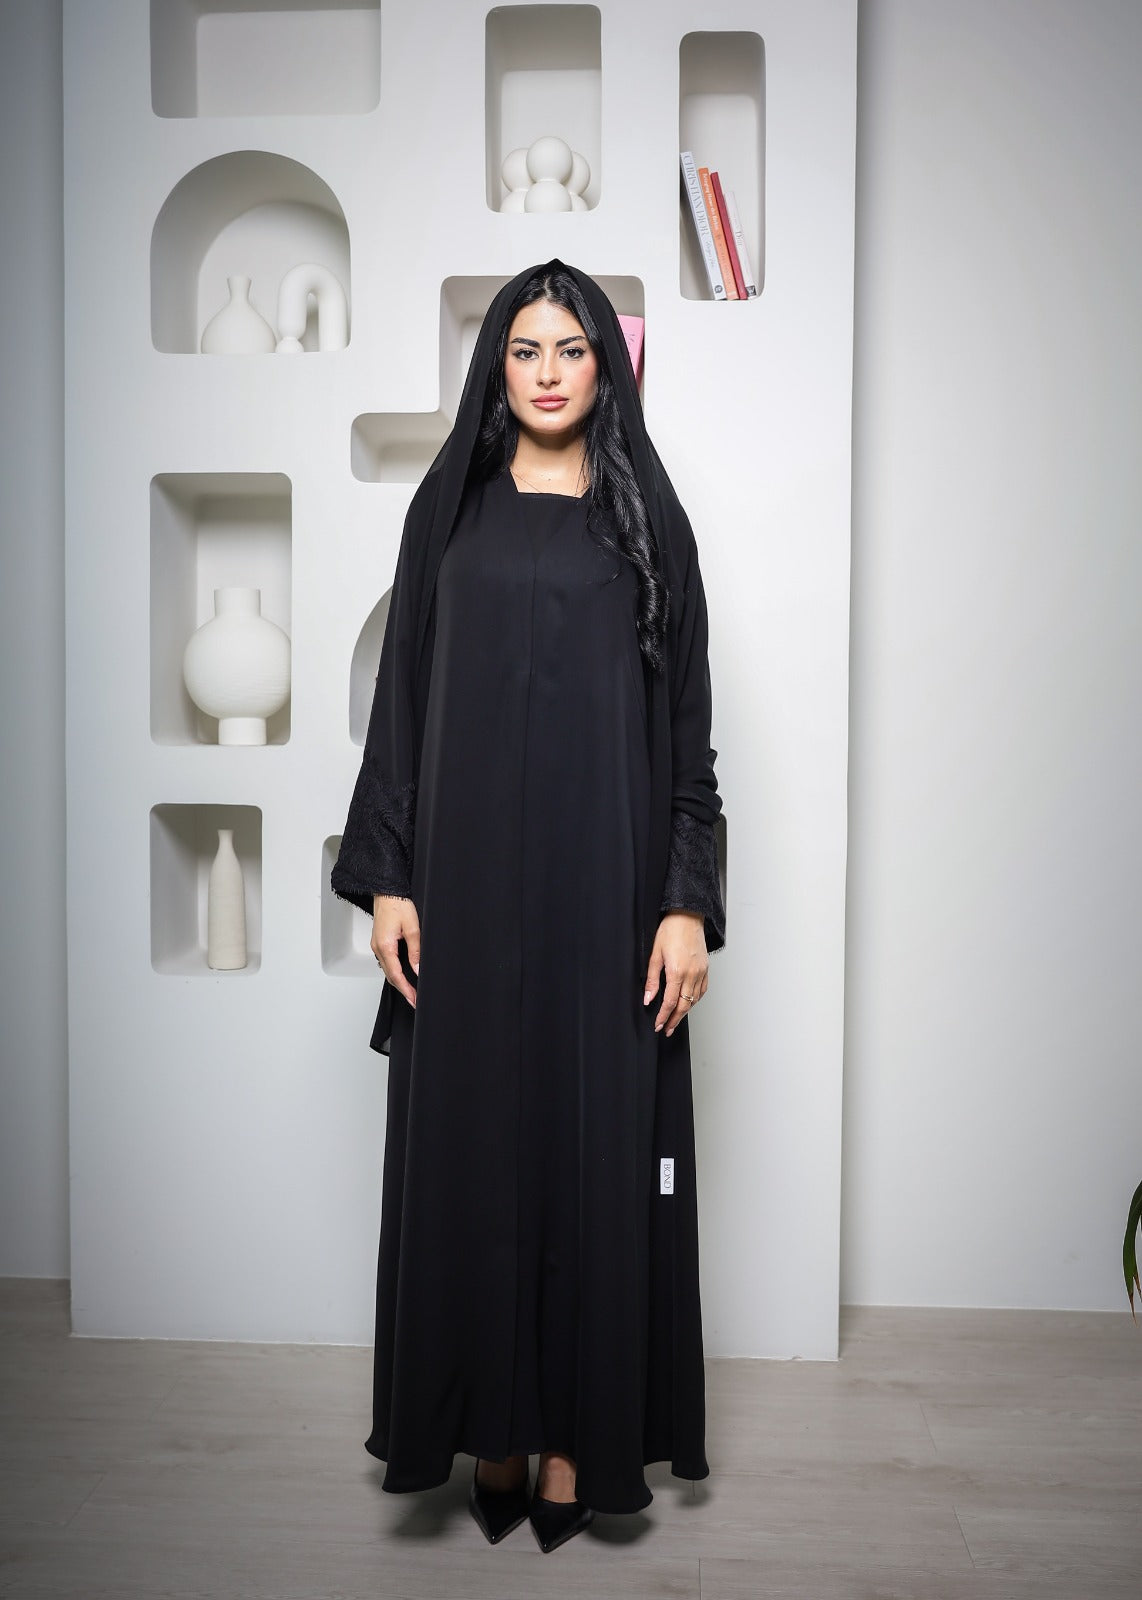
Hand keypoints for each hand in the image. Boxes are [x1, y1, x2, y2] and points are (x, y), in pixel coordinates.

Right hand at [372, 894, 419, 1008]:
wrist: (387, 892)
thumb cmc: (398, 905)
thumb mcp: (413, 928)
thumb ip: (415, 951)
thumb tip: (417, 969)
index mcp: (385, 946)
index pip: (396, 974)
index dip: (406, 989)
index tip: (414, 999)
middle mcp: (378, 948)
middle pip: (390, 975)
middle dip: (403, 989)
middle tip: (414, 1000)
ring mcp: (377, 945)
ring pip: (387, 970)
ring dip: (399, 982)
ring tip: (410, 991)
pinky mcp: (379, 942)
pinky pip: (386, 962)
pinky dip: (394, 971)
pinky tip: (402, 975)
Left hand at [643, 911, 707, 1035]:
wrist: (687, 916)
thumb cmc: (670, 931)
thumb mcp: (655, 954)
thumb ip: (652, 979)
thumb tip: (648, 998)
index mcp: (677, 971)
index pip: (670, 1002)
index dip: (663, 1016)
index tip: (658, 1025)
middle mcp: (692, 974)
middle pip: (684, 1005)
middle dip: (674, 1020)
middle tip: (666, 1029)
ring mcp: (701, 972)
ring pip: (694, 1000)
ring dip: (685, 1012)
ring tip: (675, 1020)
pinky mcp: (706, 969)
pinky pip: (702, 990)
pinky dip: (695, 1000)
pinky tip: (689, 1003)